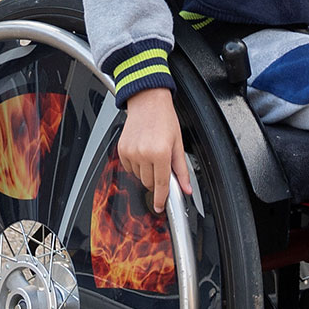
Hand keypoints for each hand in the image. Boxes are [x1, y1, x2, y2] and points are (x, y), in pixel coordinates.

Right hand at [118, 87, 192, 214]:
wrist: (147, 101)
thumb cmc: (164, 119)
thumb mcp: (178, 143)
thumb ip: (181, 169)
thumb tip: (186, 188)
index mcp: (160, 152)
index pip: (161, 184)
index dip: (161, 198)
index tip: (160, 207)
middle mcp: (143, 153)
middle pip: (149, 183)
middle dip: (157, 179)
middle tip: (162, 163)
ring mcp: (130, 152)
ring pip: (139, 177)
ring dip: (147, 172)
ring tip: (152, 153)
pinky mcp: (122, 150)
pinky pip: (130, 168)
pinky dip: (137, 165)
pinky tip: (143, 151)